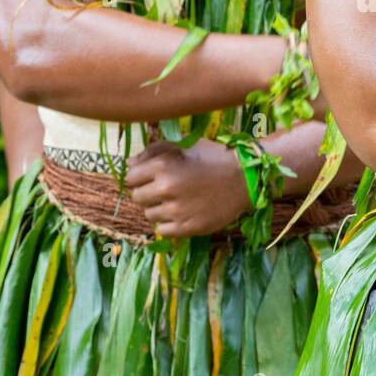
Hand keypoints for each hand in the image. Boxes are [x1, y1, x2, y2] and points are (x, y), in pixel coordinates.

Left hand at [126, 137, 251, 238]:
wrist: (245, 178)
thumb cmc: (214, 157)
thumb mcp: (185, 144)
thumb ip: (154, 150)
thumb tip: (129, 164)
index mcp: (163, 165)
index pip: (130, 178)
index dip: (140, 177)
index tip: (151, 178)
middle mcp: (166, 188)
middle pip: (137, 198)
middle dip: (147, 193)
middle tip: (165, 191)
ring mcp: (176, 210)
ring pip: (149, 215)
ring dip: (158, 209)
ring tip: (176, 202)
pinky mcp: (187, 228)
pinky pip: (162, 231)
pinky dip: (168, 224)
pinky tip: (182, 214)